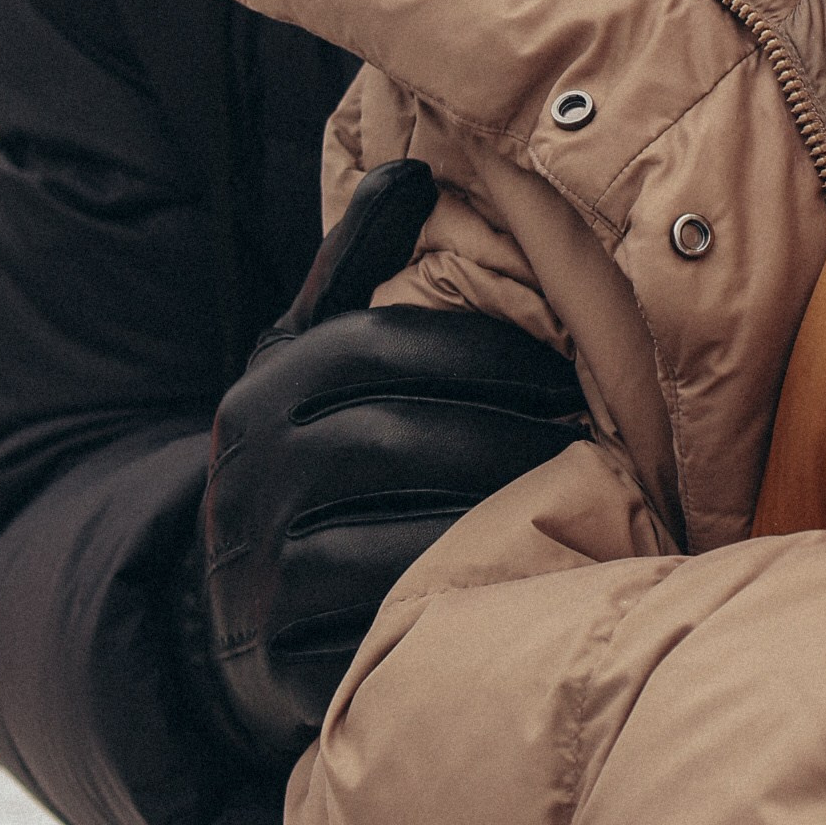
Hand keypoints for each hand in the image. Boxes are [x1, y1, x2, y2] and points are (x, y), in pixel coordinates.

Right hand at [200, 160, 587, 768]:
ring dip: (503, 521)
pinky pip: (389, 624)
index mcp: (266, 387)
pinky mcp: (281, 657)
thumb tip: (411, 167)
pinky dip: (466, 603)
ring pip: (397, 533)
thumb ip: (355, 268)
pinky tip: (533, 585)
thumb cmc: (308, 462)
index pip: (384, 349)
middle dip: (513, 438)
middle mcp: (247, 472)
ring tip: (589, 511)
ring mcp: (257, 569)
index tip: (577, 378)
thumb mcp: (306, 361)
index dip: (492, 357)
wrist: (222, 616)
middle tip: (603, 447)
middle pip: (399, 438)